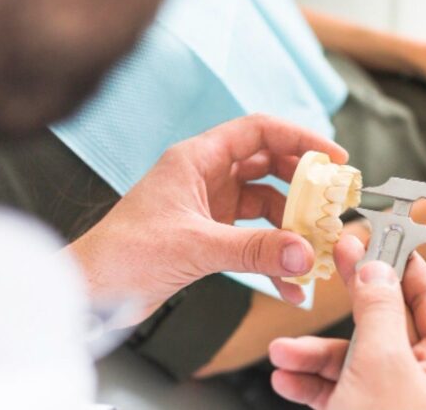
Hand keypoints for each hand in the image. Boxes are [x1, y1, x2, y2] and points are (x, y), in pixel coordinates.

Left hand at [66, 114, 348, 323]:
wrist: (92, 292)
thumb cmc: (123, 255)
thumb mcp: (196, 247)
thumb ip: (254, 249)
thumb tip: (302, 252)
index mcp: (195, 159)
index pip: (258, 131)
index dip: (299, 138)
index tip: (332, 157)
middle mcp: (204, 177)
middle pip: (268, 166)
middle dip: (303, 185)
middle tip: (332, 201)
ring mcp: (207, 206)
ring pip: (265, 205)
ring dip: (291, 226)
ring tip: (315, 248)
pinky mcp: (208, 235)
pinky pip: (253, 238)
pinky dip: (272, 256)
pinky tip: (289, 282)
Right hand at [269, 236, 425, 409]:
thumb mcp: (381, 365)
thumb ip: (377, 307)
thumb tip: (374, 262)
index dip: (403, 263)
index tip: (376, 233)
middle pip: (389, 327)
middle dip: (345, 311)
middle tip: (328, 265)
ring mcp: (404, 409)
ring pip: (359, 362)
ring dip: (317, 355)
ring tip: (283, 352)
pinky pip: (345, 393)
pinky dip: (315, 384)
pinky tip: (286, 377)